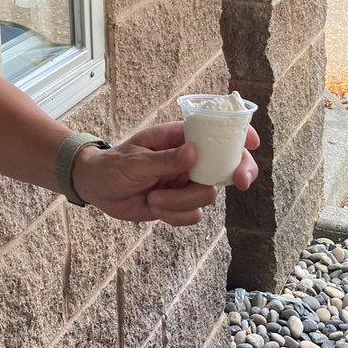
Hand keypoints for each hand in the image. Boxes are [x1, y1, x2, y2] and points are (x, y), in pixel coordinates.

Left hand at [70, 121, 258, 226]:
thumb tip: (195, 153)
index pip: (216, 133)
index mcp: (179, 139)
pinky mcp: (179, 204)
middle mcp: (188, 160)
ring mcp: (185, 182)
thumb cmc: (113, 165)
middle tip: (239, 183)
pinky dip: (175, 215)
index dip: (239, 137)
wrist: (96, 189)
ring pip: (207, 195)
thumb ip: (166, 159)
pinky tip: (154, 207)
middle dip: (235, 174)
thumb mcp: (136, 161)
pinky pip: (194, 214)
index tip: (252, 145)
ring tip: (154, 197)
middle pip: (226, 166)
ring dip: (181, 201)